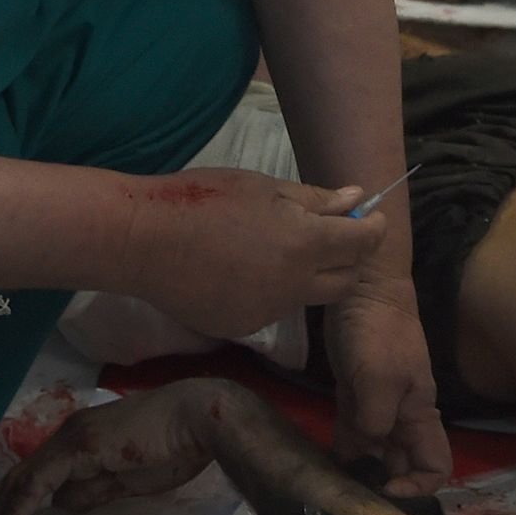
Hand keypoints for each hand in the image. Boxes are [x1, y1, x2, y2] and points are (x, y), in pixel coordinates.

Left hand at [0, 383, 225, 514]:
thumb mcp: (126, 478)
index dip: (9, 498)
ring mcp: (68, 441)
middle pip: (19, 477)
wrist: (197, 420)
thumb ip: (94, 489)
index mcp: (80, 442)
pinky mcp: (75, 449)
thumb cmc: (175, 447)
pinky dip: (19, 514)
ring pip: (22, 483)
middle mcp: (66, 437)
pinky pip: (36, 486)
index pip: (34, 473)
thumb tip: (65, 505)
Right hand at [118, 167, 383, 344]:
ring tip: (272, 248)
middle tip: (331, 236)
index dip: (372, 230)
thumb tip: (356, 199)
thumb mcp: (262, 187)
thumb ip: (314, 200)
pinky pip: (272, 308)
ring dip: (307, 276)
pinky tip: (241, 269)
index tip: (369, 220)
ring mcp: (268, 311)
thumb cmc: (202, 200)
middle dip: (348, 260)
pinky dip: (270, 290)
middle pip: (346, 282)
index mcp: (304, 244)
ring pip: (307, 297)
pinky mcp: (243, 327)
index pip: (362, 244)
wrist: (143, 242)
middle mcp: (294, 286)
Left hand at [325, 280, 450, 492]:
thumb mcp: (380, 377)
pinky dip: (343, 450)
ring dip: (359, 471)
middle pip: (403, 464)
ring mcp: (377, 406)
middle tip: (351, 498)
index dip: (419, 486)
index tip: (386, 490)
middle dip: (383, 484)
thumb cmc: (378, 331)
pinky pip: (353, 433)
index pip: (437, 465)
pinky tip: (323, 462)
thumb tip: (367, 449)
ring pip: (375, 452)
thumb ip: (376, 419)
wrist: (362, 287)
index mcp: (420, 414)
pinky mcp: (353, 395)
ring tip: (332, 486)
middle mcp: (402, 417)